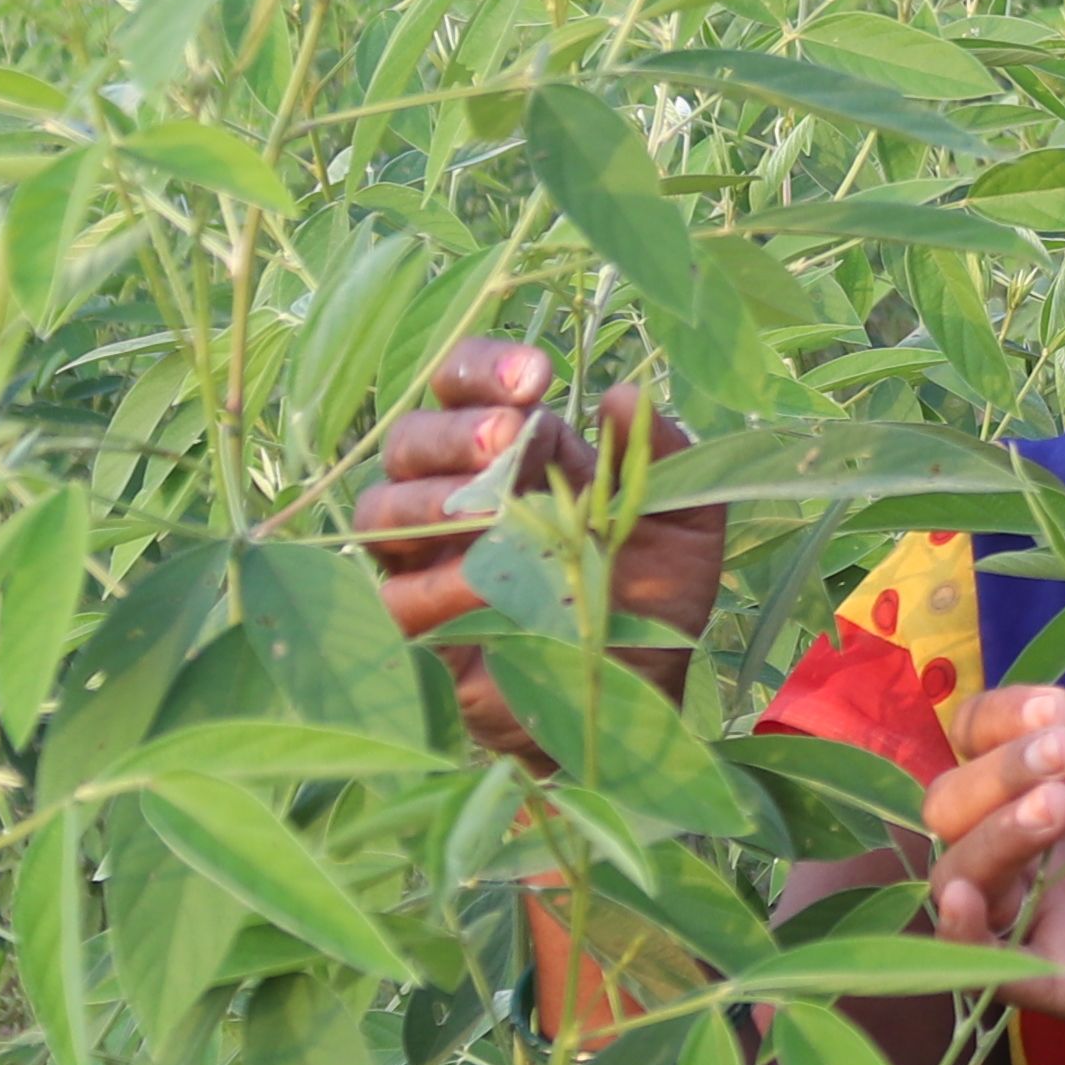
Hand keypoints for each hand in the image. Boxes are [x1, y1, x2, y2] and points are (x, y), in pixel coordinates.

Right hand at [363, 339, 725, 761]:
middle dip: (454, 430)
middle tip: (509, 438)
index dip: (484, 368)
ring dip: (430, 499)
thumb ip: (662, 456)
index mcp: (514, 455)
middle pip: (410, 439)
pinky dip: (435, 583)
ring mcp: (427, 561)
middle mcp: (456, 496)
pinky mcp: (418, 628)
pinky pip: (395, 595)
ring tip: (490, 509)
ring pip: (380, 509)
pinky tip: (481, 580)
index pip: (465, 386)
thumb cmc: (652, 600)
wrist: (639, 696)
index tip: (537, 376)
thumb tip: (619, 396)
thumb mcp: (683, 524)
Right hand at [917, 691, 1064, 1046]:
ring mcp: (1042, 912)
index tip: (1060, 707)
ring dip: (992, 831)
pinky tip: (971, 896)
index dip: (1002, 717)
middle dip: (999, 769)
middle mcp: (1036, 846)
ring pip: (959, 872)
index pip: (983, 737)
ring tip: (1058, 806)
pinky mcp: (1061, 977)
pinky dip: (960, 930)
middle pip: (953, 801)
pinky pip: (984, 961)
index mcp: (1062, 784)